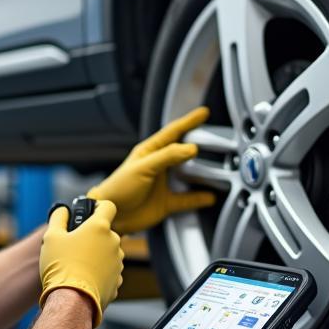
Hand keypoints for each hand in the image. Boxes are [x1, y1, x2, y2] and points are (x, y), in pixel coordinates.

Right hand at [39, 199, 123, 327]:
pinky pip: (108, 271)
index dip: (98, 207)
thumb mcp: (52, 236)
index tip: (90, 213)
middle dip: (93, 236)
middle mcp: (113, 243)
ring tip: (77, 266)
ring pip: (108, 252)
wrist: (71, 300)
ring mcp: (118, 263)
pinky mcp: (117, 281)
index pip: (108, 206)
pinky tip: (84, 279)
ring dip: (96, 255)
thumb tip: (63, 211)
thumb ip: (58, 218)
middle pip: (106, 232)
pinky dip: (99, 273)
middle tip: (75, 246)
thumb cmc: (61, 266)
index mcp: (100, 227)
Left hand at [87, 107, 216, 234]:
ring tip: (217, 167)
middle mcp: (158, 166)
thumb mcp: (143, 167)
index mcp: (150, 152)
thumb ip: (167, 156)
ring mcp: (163, 185)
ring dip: (202, 173)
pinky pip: (187, 200)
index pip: (173, 132)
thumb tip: (191, 148)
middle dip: (199, 144)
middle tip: (215, 138)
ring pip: (188, 176)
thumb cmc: (118, 188)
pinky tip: (210, 197)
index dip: (188, 121)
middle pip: (183, 152)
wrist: (111, 215)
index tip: (203, 113)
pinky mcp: (166, 203)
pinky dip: (199, 198)